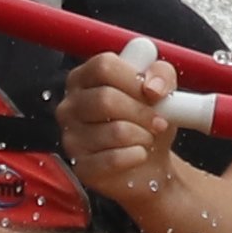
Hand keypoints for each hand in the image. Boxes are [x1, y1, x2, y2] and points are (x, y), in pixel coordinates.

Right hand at [57, 48, 184, 212]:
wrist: (148, 163)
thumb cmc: (146, 120)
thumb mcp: (160, 90)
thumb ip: (161, 75)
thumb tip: (153, 87)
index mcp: (84, 78)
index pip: (103, 66)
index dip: (133, 78)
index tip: (154, 92)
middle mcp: (70, 106)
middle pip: (106, 99)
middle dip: (142, 111)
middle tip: (159, 121)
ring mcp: (70, 137)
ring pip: (114, 131)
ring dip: (143, 135)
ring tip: (147, 137)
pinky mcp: (80, 166)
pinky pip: (113, 159)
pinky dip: (136, 156)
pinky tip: (139, 154)